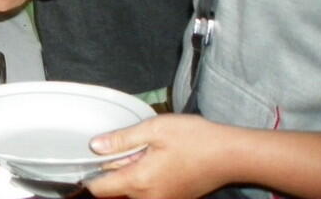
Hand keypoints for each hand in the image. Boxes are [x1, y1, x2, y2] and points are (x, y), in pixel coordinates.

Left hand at [86, 115, 238, 198]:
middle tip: (128, 150)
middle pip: (116, 192)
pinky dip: (146, 181)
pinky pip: (149, 194)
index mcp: (140, 181)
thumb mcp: (154, 130)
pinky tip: (158, 162)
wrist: (231, 156)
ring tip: (146, 154)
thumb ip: (121, 139)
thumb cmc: (195, 139)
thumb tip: (95, 146)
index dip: (89, 175)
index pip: (100, 189)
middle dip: (114, 173)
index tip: (89, 160)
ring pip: (133, 194)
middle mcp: (150, 198)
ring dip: (130, 177)